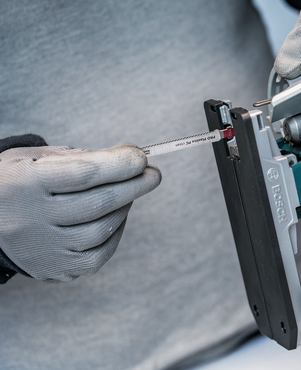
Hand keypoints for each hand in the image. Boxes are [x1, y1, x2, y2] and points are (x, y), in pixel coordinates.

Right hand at [0, 143, 160, 281]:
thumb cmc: (21, 180)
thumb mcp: (38, 157)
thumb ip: (84, 156)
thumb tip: (131, 157)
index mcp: (27, 181)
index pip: (84, 173)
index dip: (119, 164)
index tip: (142, 157)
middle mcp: (33, 218)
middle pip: (98, 203)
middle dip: (134, 185)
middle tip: (153, 174)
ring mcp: (43, 248)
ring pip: (102, 230)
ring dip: (124, 207)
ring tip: (128, 192)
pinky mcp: (54, 269)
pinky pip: (98, 255)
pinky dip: (115, 234)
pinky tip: (117, 218)